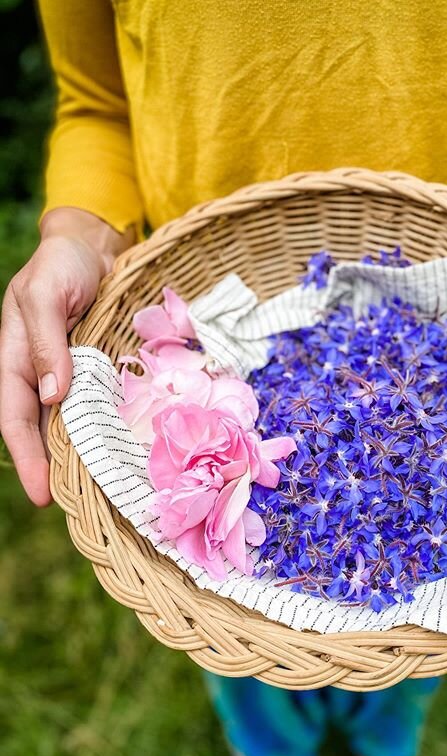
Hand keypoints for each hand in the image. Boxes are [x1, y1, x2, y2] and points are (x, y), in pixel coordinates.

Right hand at [0, 208, 132, 504]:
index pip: (15, 418)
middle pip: (43, 431)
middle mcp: (42, 373)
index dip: (27, 458)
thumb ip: (45, 342)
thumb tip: (53, 395)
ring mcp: (71, 372)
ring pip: (72, 423)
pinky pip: (99, 404)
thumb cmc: (61, 264)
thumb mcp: (44, 295)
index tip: (42, 496)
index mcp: (16, 358)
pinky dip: (105, 428)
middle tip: (79, 508)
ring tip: (101, 491)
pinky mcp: (97, 368)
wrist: (93, 247)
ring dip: (81, 455)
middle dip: (54, 469)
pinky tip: (120, 449)